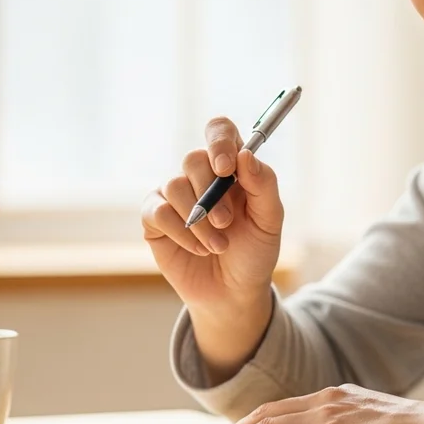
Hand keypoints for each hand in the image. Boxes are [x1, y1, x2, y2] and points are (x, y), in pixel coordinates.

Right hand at [141, 116, 283, 312]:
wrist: (233, 292)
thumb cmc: (253, 252)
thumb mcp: (269, 221)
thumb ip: (263, 185)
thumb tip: (245, 156)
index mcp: (230, 167)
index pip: (219, 130)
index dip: (219, 141)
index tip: (227, 167)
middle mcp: (200, 176)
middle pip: (193, 158)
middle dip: (211, 193)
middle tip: (227, 224)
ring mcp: (174, 196)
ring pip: (174, 186)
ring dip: (200, 221)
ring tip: (218, 246)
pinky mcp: (155, 219)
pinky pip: (158, 212)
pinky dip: (181, 233)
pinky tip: (199, 249)